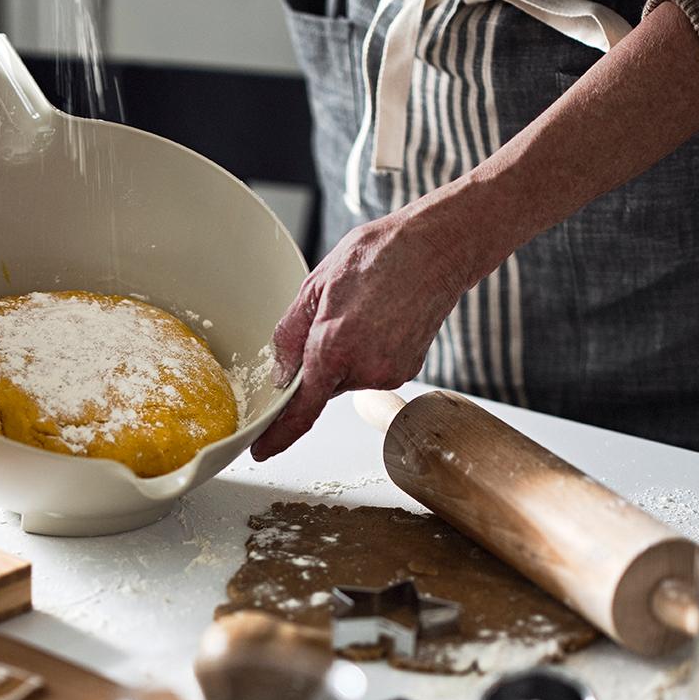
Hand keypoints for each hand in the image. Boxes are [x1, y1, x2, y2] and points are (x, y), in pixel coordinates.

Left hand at [252, 185, 501, 459]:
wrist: (435, 249)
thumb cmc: (379, 256)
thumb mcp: (315, 286)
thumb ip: (290, 335)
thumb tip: (280, 371)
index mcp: (333, 348)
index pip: (300, 411)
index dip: (278, 435)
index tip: (262, 450)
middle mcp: (364, 369)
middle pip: (323, 386)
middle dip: (319, 360)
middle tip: (334, 315)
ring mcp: (389, 373)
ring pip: (348, 377)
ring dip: (345, 354)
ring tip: (364, 310)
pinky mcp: (407, 371)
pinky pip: (371, 370)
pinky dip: (368, 351)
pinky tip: (380, 319)